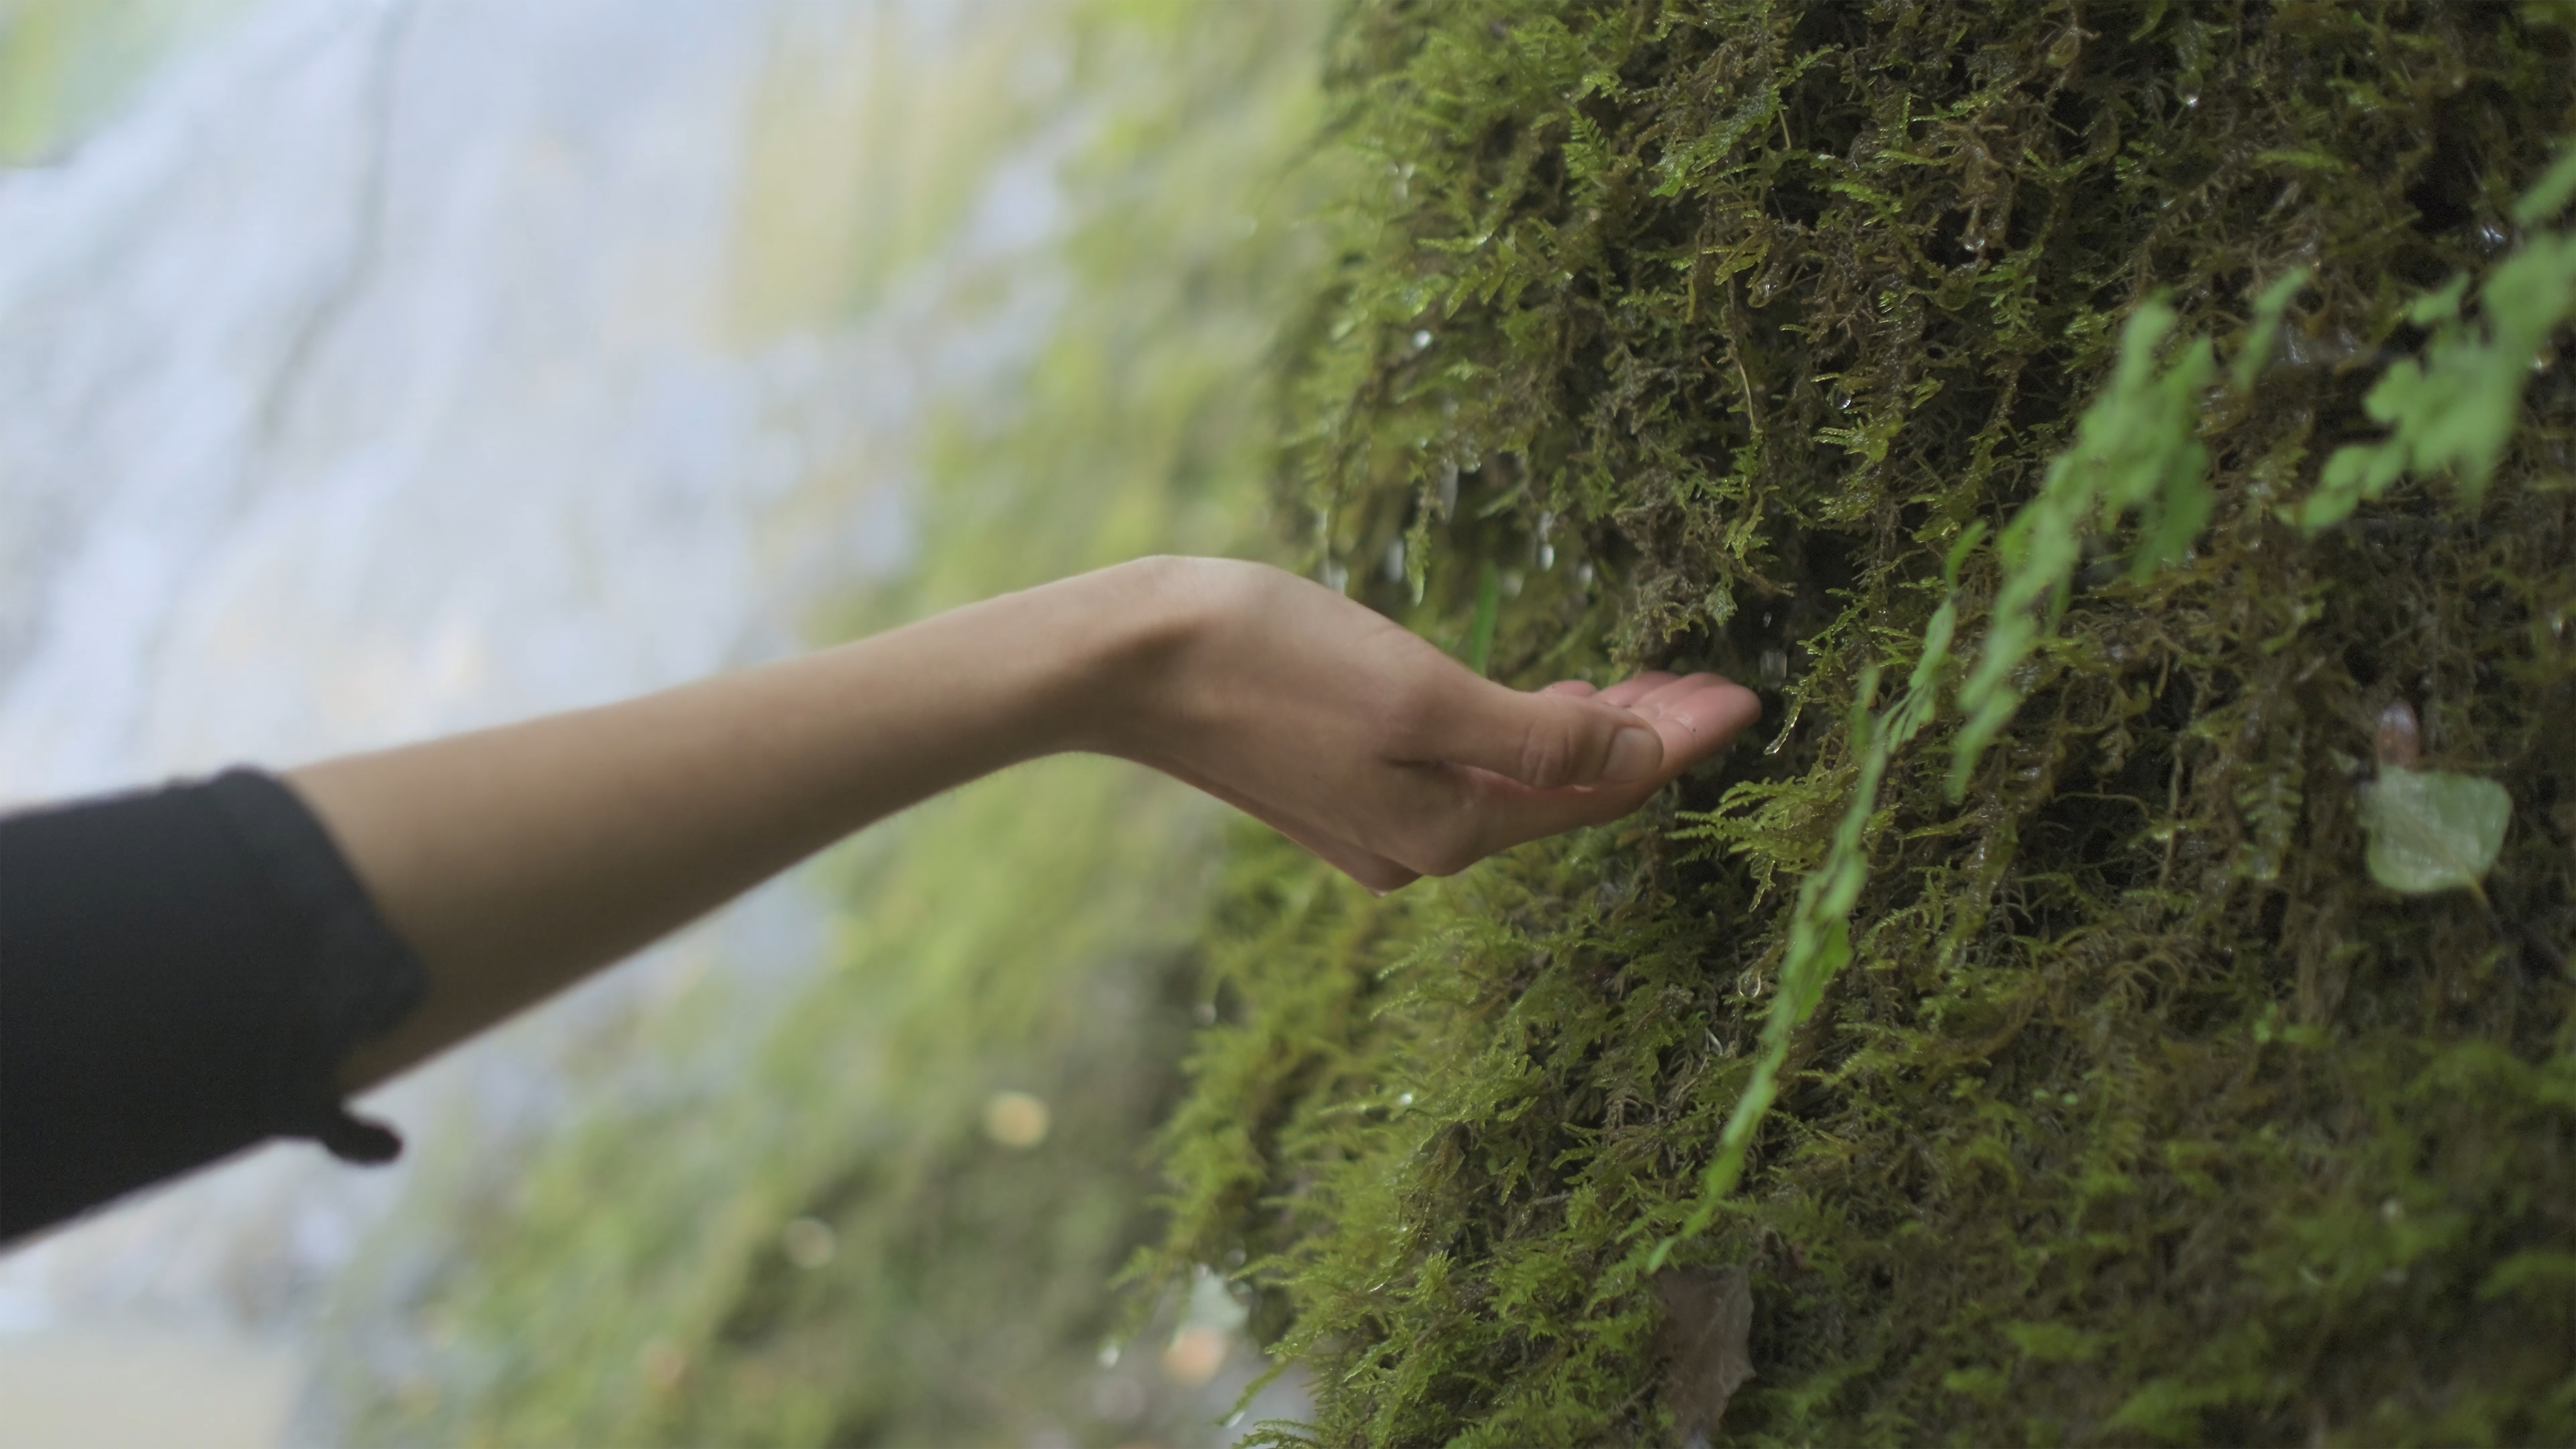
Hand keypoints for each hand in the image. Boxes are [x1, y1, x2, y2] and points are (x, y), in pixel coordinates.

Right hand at [1105, 558, 1761, 891]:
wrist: (1124, 661)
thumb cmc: (1270, 662)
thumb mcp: (1422, 693)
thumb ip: (1540, 734)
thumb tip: (1642, 754)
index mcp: (1449, 831)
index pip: (1602, 788)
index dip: (1681, 738)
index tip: (1748, 690)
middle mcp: (1418, 845)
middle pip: (1564, 790)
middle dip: (1644, 735)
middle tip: (1712, 680)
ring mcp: (1374, 819)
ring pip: (1515, 777)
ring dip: (1585, 730)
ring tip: (1649, 681)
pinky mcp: (1337, 783)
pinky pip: (1462, 765)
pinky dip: (1518, 730)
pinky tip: (1539, 697)